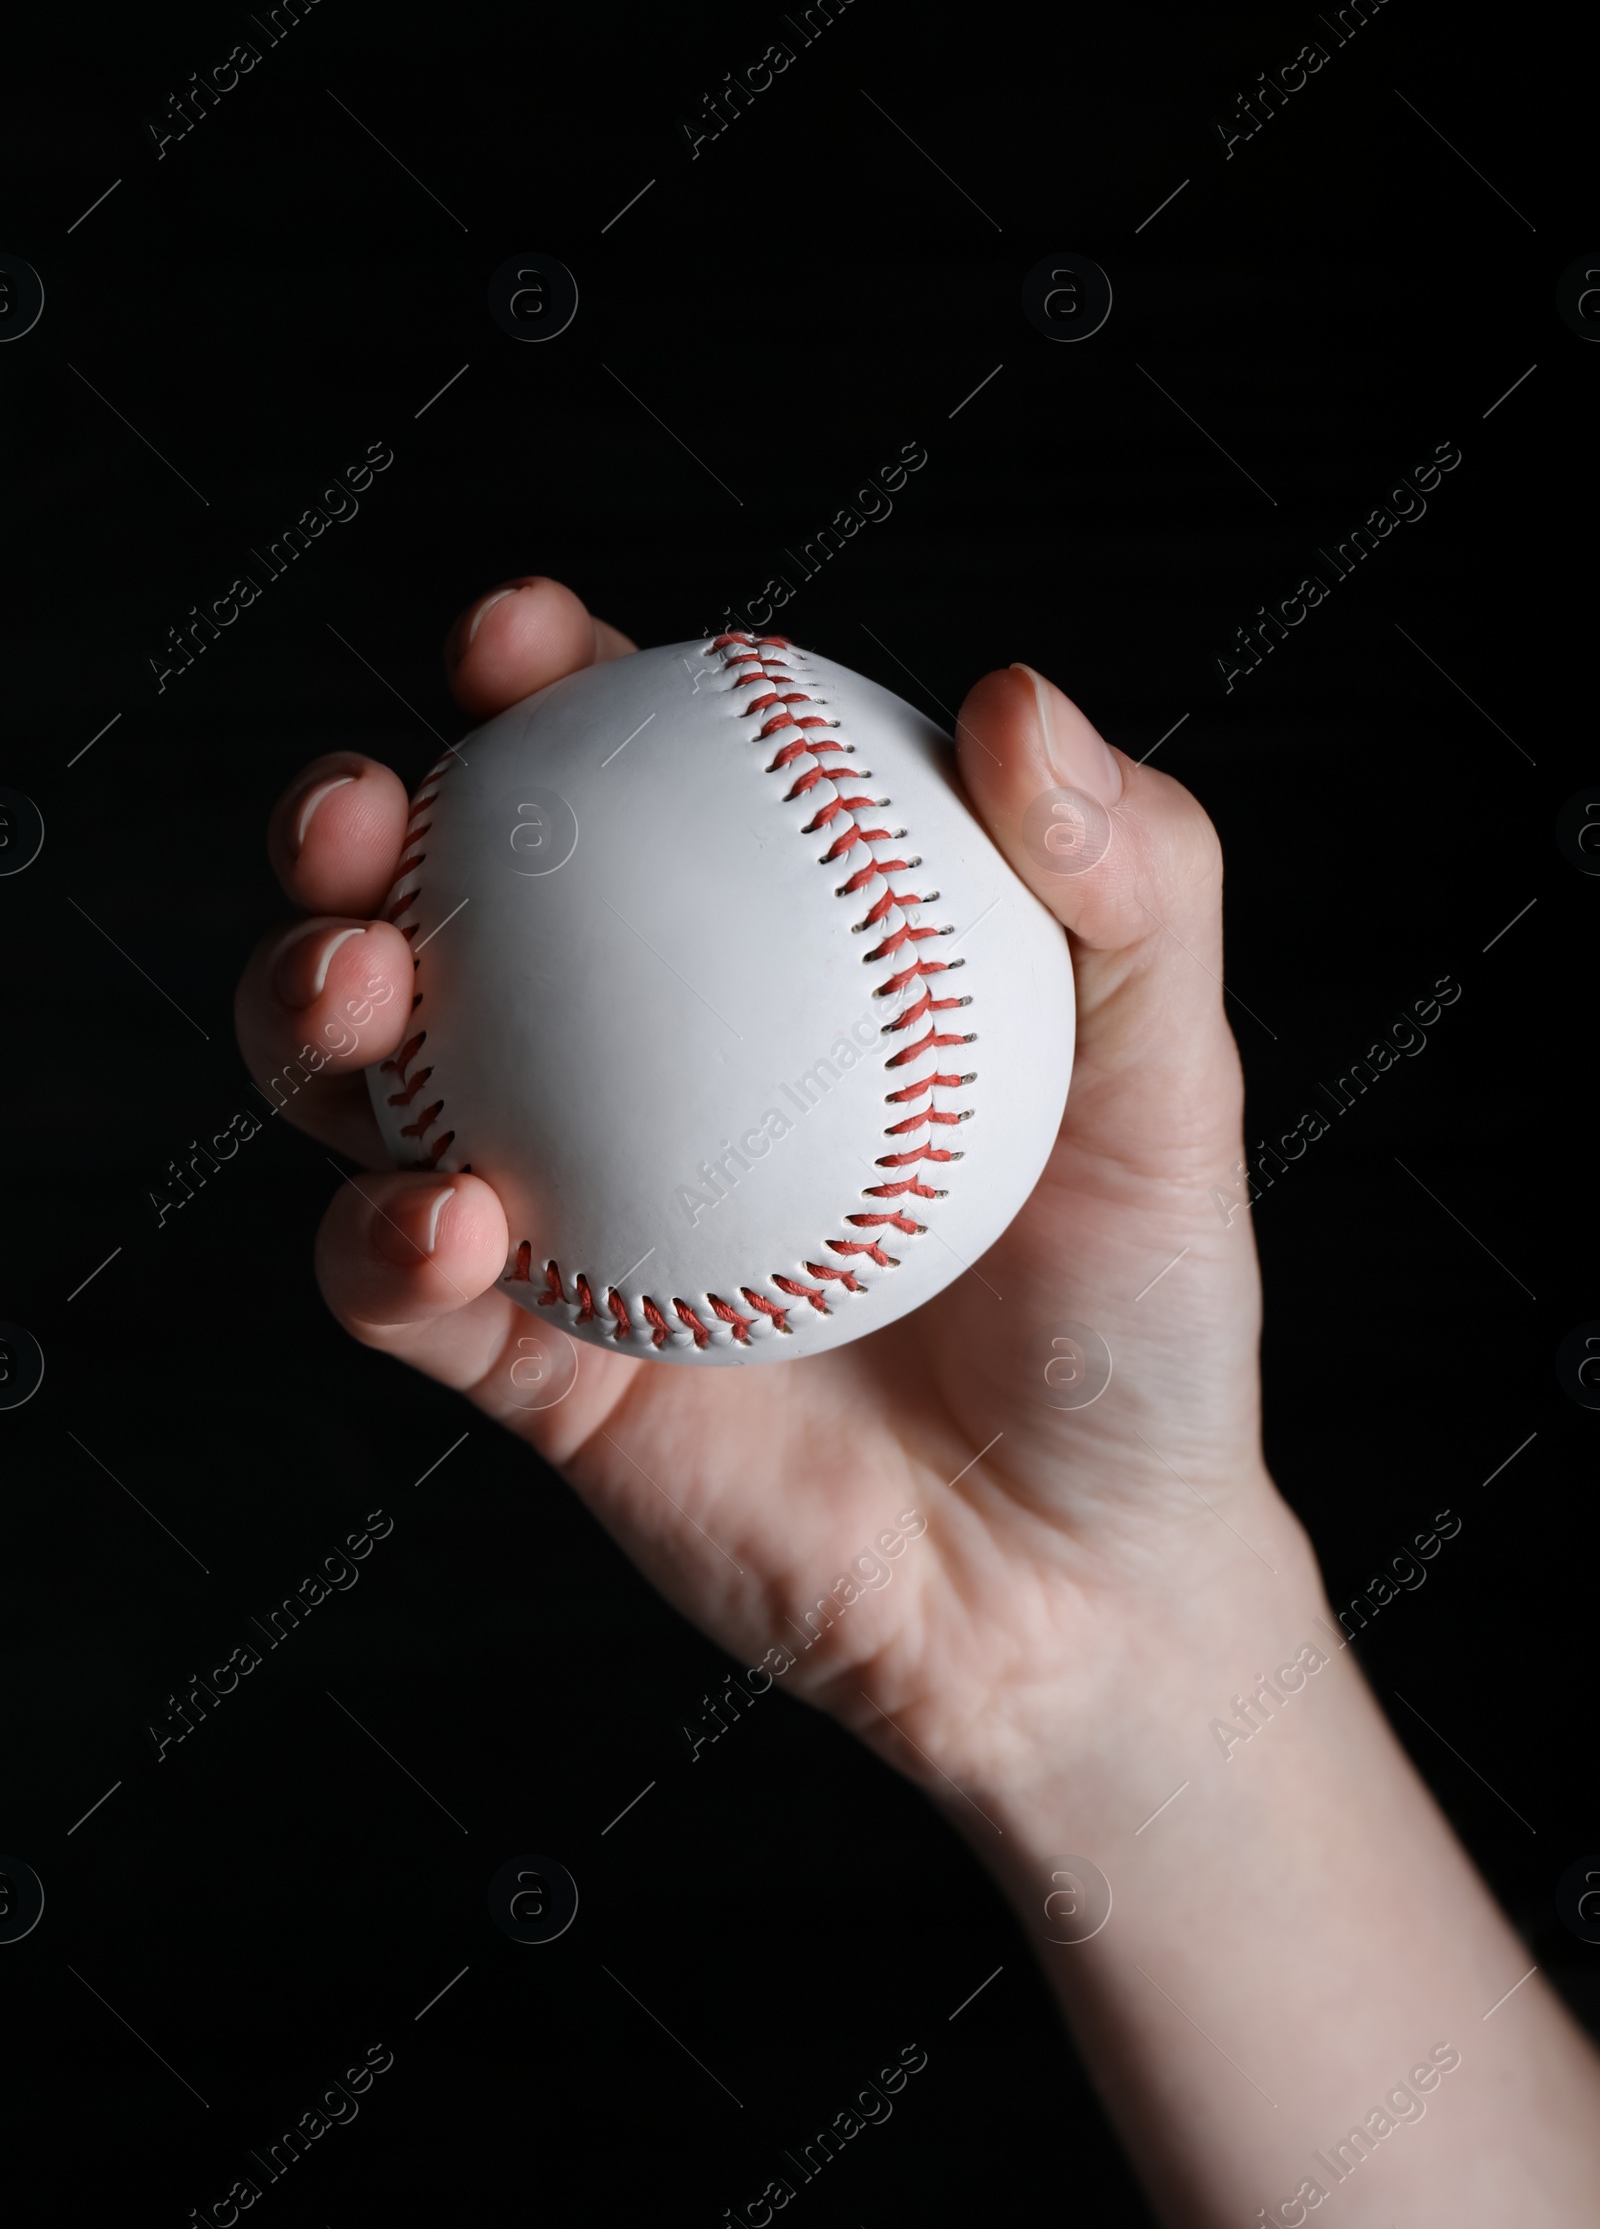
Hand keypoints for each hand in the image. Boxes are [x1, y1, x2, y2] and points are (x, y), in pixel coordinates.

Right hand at [235, 576, 1314, 1817]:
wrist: (1083, 1586)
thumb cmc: (1142, 1317)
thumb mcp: (1172, 1086)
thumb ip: (1129, 887)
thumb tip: (1011, 695)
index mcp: (761, 965)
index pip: (623, 788)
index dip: (540, 687)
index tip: (518, 642)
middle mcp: (634, 1070)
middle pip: (435, 913)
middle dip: (348, 833)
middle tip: (362, 812)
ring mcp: (564, 1216)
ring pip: (365, 1088)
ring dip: (306, 1013)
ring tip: (362, 987)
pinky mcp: (527, 1367)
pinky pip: (398, 1290)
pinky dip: (380, 1242)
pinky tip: (451, 1221)